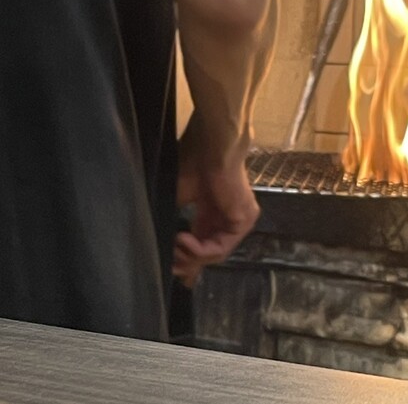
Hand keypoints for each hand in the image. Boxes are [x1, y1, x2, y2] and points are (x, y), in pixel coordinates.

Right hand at [173, 119, 259, 287]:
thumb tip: (155, 241)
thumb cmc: (191, 163)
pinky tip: (183, 241)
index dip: (186, 261)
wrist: (210, 146)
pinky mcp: (243, 220)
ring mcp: (238, 222)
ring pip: (214, 254)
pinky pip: (221, 247)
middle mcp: (227, 220)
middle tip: (168, 264)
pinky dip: (200, 250)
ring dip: (190, 256)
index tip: (169, 269)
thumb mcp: (177, 199)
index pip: (203, 246)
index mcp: (213, 214)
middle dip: (186, 263)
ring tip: (173, 247)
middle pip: (209, 254)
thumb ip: (172, 221)